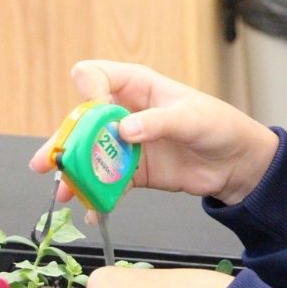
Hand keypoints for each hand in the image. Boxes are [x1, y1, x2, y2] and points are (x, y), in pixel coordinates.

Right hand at [30, 60, 278, 205]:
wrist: (236, 163)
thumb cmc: (218, 125)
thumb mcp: (190, 118)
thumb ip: (157, 122)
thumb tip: (124, 131)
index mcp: (136, 86)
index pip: (95, 76)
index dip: (89, 92)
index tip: (94, 110)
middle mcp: (124, 113)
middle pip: (82, 122)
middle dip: (65, 141)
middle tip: (49, 162)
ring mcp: (126, 144)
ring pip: (90, 155)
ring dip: (75, 174)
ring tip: (64, 193)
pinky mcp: (133, 172)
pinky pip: (108, 183)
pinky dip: (99, 197)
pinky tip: (92, 211)